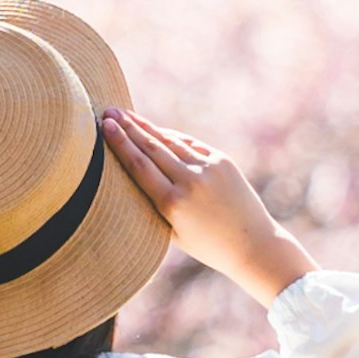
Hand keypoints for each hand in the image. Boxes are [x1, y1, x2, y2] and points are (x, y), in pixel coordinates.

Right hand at [100, 109, 312, 307]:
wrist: (253, 244)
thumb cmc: (207, 245)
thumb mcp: (172, 232)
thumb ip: (153, 203)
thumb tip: (134, 170)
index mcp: (172, 204)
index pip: (139, 165)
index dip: (120, 143)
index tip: (105, 126)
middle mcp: (190, 182)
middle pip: (151, 148)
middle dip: (128, 128)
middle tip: (108, 112)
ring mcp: (208, 168)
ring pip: (170, 141)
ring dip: (146, 127)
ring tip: (126, 116)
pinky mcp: (222, 161)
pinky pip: (189, 144)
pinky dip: (171, 136)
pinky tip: (156, 130)